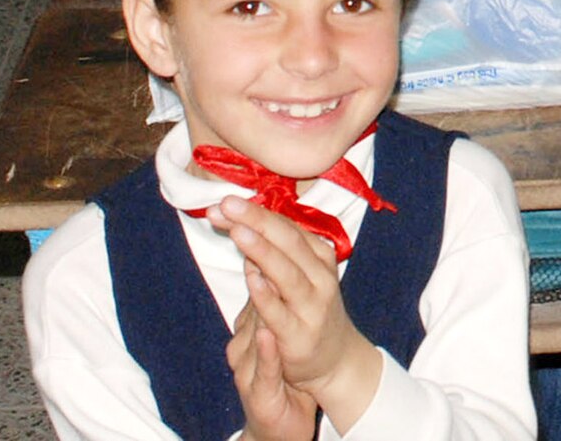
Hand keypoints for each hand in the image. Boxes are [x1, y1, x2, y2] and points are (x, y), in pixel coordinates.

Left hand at [215, 196, 383, 433]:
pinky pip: (280, 311)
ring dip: (261, 249)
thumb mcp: (296, 275)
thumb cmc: (309, 310)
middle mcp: (320, 275)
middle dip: (256, 220)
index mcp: (319, 255)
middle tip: (227, 204)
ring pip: (286, 272)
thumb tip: (240, 224)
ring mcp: (312, 304)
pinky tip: (251, 277)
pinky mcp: (300, 334)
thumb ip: (271, 253)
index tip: (225, 201)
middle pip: (287, 241)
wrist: (334, 358)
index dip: (256, 213)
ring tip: (238, 231)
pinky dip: (266, 293)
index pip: (285, 227)